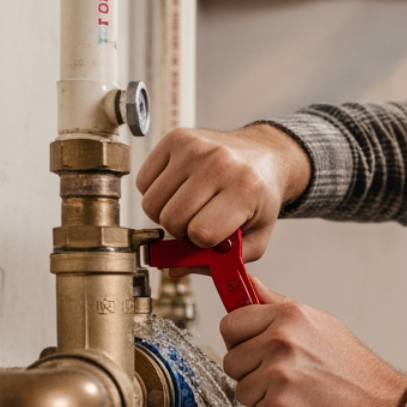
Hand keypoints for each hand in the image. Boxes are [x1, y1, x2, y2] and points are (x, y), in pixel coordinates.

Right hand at [136, 123, 310, 262]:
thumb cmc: (258, 197)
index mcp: (246, 189)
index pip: (201, 233)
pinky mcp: (176, 138)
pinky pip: (143, 182)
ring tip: (189, 206)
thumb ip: (220, 262)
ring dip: (166, 213)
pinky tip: (178, 189)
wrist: (263, 156)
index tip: (213, 233)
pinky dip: (155, 193)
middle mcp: (219, 163)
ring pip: (152, 203)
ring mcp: (195, 148)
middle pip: (172, 219)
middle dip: (181, 230)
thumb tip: (174, 268)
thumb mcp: (254, 237)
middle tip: (198, 220)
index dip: (202, 241)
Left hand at [220, 281, 406, 406]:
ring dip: (262, 398)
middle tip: (284, 376)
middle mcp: (281, 340)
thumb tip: (249, 284)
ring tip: (296, 392)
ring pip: (241, 390)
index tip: (252, 348)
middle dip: (251, 373)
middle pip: (231, 361)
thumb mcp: (318, 323)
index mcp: (289, 316)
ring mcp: (279, 374)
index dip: (239, 340)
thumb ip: (278, 304)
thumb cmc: (350, 366)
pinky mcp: (280, 406)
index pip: (230, 324)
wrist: (380, 404)